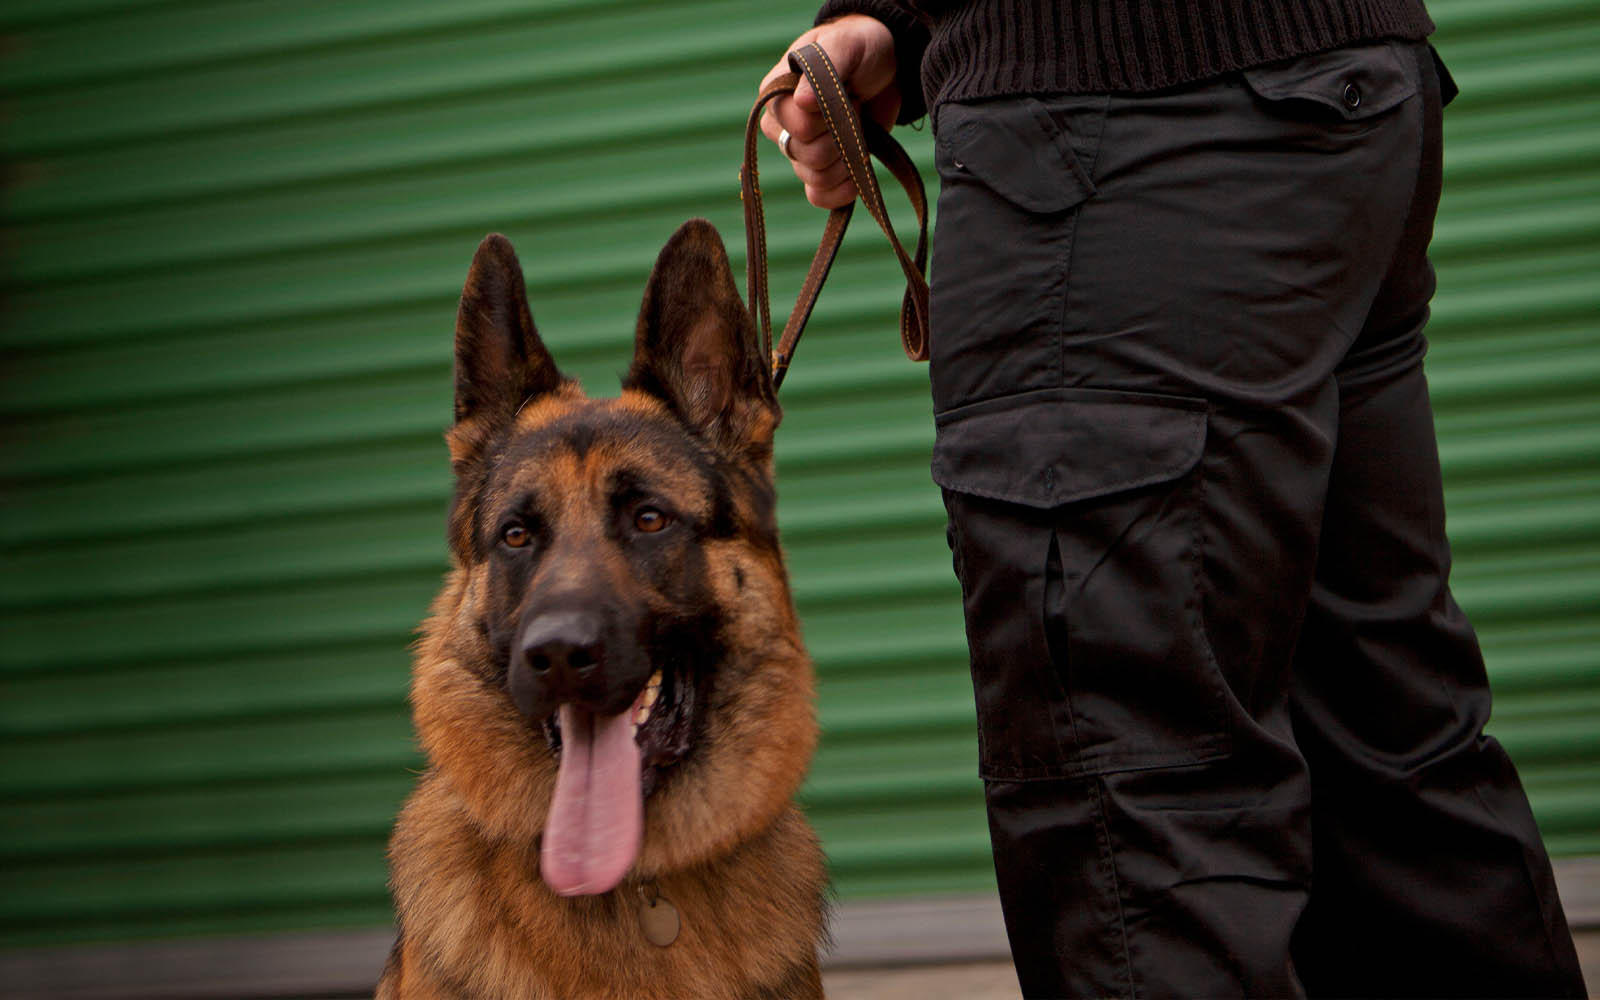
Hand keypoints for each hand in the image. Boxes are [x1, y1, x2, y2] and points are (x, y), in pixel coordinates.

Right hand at [759, 15, 898, 208]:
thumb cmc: (859, 48)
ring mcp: (798, 151)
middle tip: (855, 111)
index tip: (847, 93)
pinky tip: (857, 174)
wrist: (886, 67)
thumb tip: (801, 102)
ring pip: (815, 178)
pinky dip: (842, 191)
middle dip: (842, 138)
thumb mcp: (845, 45)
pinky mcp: (820, 170)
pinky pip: (819, 197)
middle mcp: (780, 126)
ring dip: (847, 161)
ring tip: (859, 133)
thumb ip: (822, 68)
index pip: (797, 127)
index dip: (829, 117)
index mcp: (776, 94)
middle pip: (807, 156)